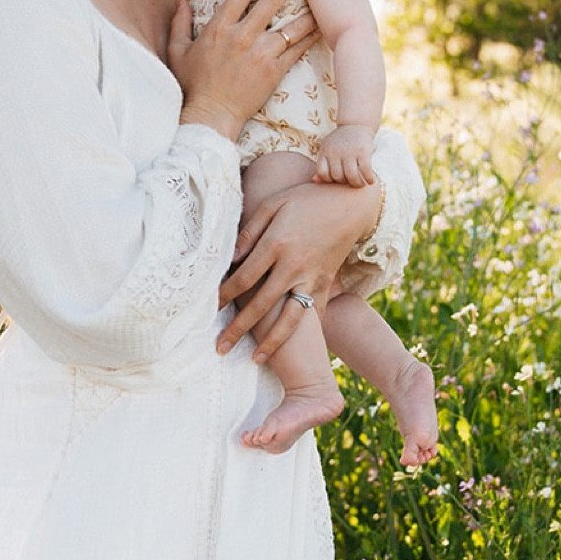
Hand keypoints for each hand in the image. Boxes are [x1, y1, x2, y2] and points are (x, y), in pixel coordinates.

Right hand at [167, 0, 319, 143]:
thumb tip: (181, 0)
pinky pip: (298, 49)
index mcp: (219, 28)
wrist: (211, 116)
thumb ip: (179, 24)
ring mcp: (261, 54)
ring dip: (306, 8)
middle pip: (272, 1)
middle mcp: (242, 36)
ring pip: (291, 24)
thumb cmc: (193, 86)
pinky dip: (311, 36)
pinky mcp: (275, 71)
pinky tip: (321, 25)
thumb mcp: (178, 52)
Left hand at [217, 177, 382, 358]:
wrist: (351, 203)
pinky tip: (290, 348)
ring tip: (255, 361)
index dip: (224, 296)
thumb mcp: (273, 205)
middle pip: (261, 305)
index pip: (243, 277)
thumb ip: (249, 231)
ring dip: (271, 342)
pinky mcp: (326, 282)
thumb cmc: (306, 199)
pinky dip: (301, 332)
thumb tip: (229, 259)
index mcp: (278, 243)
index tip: (209, 310)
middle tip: (220, 349)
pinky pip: (312, 312)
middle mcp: (295, 265)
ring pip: (290, 318)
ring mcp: (312, 277)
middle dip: (238, 329)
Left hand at [313, 124, 376, 186]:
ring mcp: (349, 150)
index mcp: (325, 151)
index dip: (330, 180)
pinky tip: (371, 180)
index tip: (338, 179)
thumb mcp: (328, 150)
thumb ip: (323, 165)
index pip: (323, 173)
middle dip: (345, 183)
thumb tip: (315, 180)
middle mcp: (335, 151)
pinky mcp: (363, 150)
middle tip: (351, 182)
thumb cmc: (340, 142)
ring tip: (361, 184)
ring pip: (351, 176)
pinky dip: (369, 179)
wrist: (356, 124)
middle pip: (338, 176)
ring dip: (358, 184)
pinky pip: (366, 170)